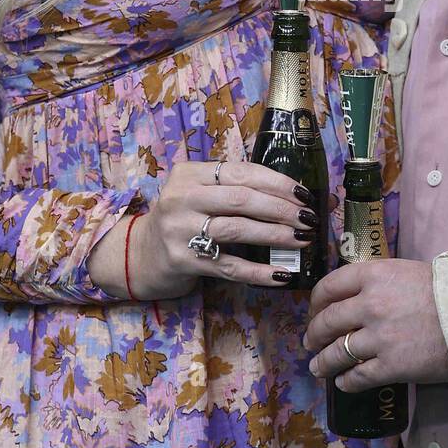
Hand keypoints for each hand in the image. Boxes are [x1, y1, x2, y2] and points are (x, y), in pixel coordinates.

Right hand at [88, 160, 334, 298]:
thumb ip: (230, 187)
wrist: (139, 255)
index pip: (241, 172)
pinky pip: (229, 267)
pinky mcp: (183, 261)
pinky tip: (282, 274)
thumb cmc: (180, 220)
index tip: (303, 193)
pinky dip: (259, 272)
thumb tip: (288, 192)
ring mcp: (180, 230)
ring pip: (237, 230)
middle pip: (241, 199)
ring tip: (302, 239)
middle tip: (308, 218)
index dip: (276, 182)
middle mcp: (181, 198)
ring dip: (275, 235)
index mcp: (189, 173)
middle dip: (281, 208)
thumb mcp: (196, 193)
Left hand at [302, 257, 447, 389]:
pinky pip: (358, 377)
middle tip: (311, 341)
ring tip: (318, 367)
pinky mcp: (392, 366)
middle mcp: (370, 304)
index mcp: (374, 275)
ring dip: (323, 362)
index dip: (317, 301)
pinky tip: (344, 383)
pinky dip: (347, 382)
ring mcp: (379, 336)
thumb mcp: (410, 273)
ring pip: (337, 352)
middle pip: (328, 320)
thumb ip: (382, 283)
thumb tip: (361, 297)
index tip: (315, 311)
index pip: (330, 286)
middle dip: (314, 334)